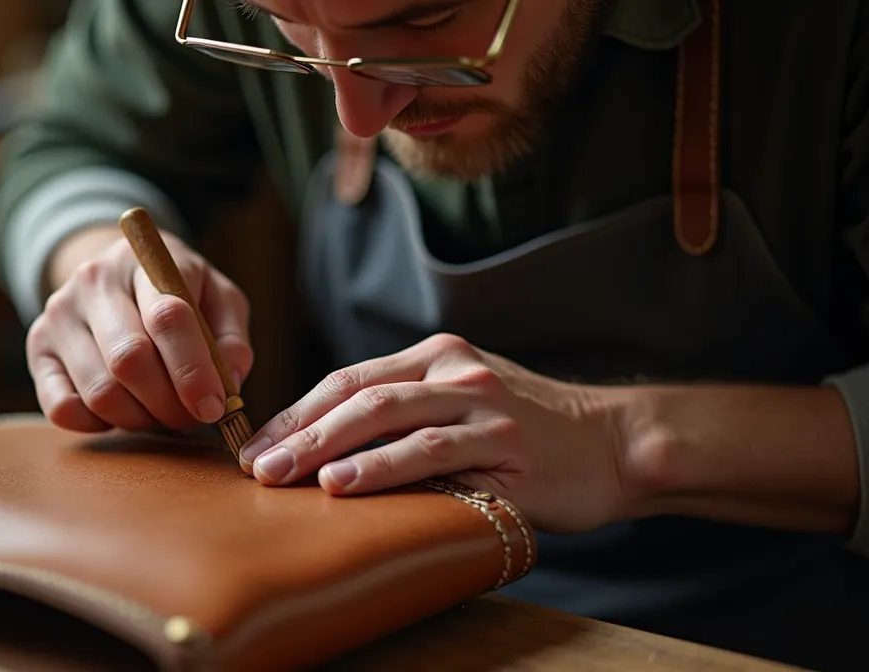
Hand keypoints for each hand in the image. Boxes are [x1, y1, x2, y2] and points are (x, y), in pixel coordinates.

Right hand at [26, 231, 252, 432]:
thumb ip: (230, 338)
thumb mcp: (217, 298)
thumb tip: (228, 382)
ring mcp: (59, 313)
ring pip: (100, 391)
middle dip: (168, 403)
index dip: (193, 370)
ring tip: (160, 411)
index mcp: (147, 261)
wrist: (117, 275)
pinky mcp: (38, 347)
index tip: (213, 406)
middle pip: (129, 360)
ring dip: (139, 418)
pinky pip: (62, 409)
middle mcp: (94, 281)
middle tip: (191, 416)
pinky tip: (122, 410)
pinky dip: (98, 425)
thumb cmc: (179, 293)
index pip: (168, 317)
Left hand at [238, 333, 631, 533]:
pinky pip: (430, 452)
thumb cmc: (528, 436)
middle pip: (356, 394)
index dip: (297, 413)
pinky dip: (380, 467)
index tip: (256, 446)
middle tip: (254, 465)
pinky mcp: (503, 442)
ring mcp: (480, 403)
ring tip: (281, 475)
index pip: (349, 380)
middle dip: (297, 431)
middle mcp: (454, 369)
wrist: (614, 444)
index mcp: (437, 356)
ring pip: (385, 416)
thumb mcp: (464, 406)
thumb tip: (329, 451)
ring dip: (324, 446)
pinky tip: (342, 485)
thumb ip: (410, 414)